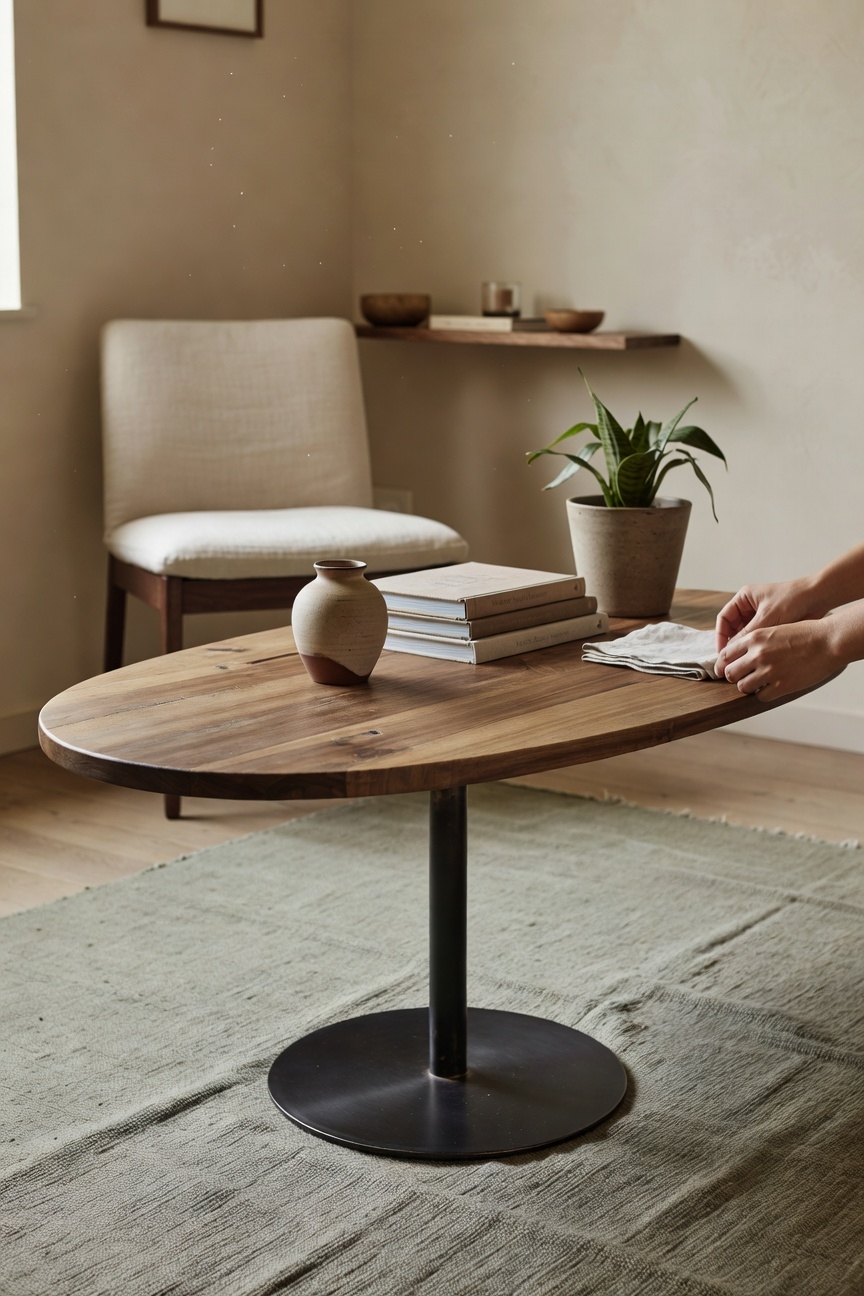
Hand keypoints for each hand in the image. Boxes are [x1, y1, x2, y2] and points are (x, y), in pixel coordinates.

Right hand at [715, 578, 824, 653]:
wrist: (817, 597)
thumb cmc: (792, 600)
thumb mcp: (766, 619)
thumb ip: (747, 635)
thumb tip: (730, 653)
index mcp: (744, 598)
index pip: (724, 619)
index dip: (721, 637)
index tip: (722, 654)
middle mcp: (750, 606)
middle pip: (733, 628)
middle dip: (732, 645)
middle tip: (731, 662)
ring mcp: (761, 615)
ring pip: (746, 635)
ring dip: (744, 647)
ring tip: (743, 662)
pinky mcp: (772, 624)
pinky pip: (758, 638)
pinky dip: (756, 648)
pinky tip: (757, 658)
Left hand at [715, 620, 840, 701]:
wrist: (828, 641)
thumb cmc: (806, 633)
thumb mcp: (775, 629)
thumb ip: (756, 641)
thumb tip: (741, 655)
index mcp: (755, 638)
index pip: (725, 655)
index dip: (725, 663)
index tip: (727, 668)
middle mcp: (758, 655)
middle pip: (730, 673)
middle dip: (735, 676)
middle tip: (744, 676)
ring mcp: (769, 671)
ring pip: (743, 687)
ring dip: (749, 686)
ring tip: (759, 682)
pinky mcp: (781, 685)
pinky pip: (761, 697)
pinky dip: (764, 694)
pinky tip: (772, 688)